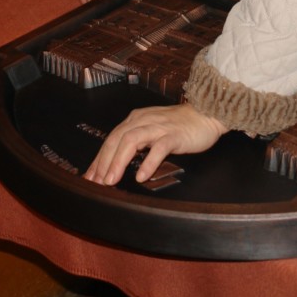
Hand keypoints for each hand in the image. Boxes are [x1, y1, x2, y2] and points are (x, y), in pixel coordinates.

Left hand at [84, 103, 227, 184]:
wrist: (206, 114)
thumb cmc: (180, 126)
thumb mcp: (152, 131)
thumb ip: (136, 143)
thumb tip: (117, 163)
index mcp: (136, 120)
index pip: (111, 139)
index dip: (99, 159)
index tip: (90, 177)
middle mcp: (143, 121)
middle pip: (116, 140)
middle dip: (103, 162)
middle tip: (96, 182)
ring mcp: (159, 127)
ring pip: (131, 141)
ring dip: (118, 162)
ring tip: (111, 180)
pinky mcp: (174, 135)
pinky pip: (159, 148)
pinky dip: (148, 162)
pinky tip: (142, 176)